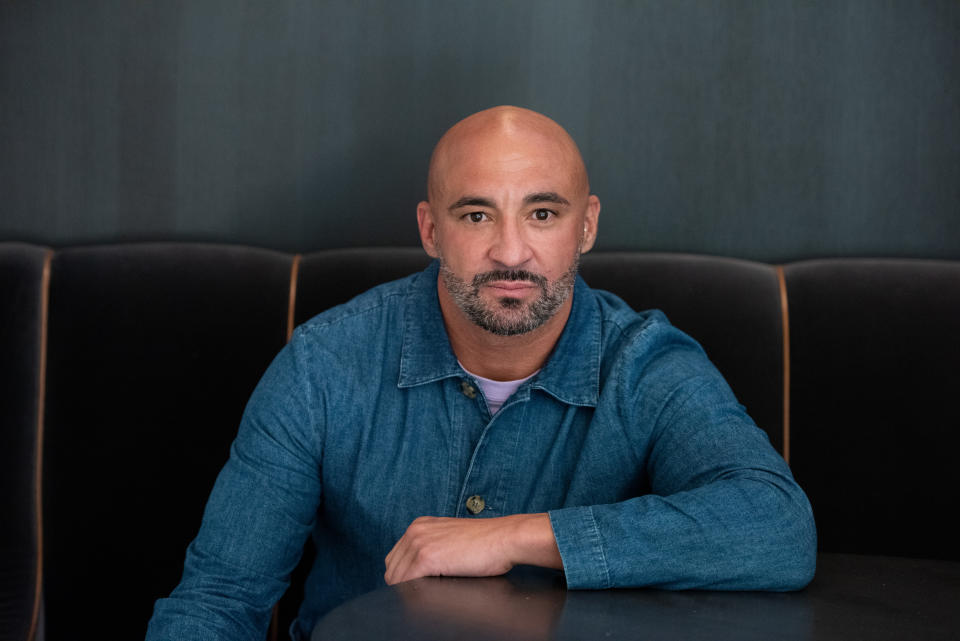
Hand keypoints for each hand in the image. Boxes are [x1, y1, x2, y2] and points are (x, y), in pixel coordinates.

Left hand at [384, 513, 561, 584]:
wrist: (505, 538)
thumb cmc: (487, 542)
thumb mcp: (451, 538)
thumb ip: (433, 548)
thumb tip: (421, 572)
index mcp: (420, 525)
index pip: (395, 557)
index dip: (402, 576)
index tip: (414, 587)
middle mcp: (416, 530)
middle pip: (392, 567)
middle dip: (402, 584)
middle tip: (420, 595)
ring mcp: (420, 543)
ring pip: (396, 577)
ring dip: (407, 590)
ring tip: (426, 597)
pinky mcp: (427, 557)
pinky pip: (406, 582)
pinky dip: (412, 593)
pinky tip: (428, 595)